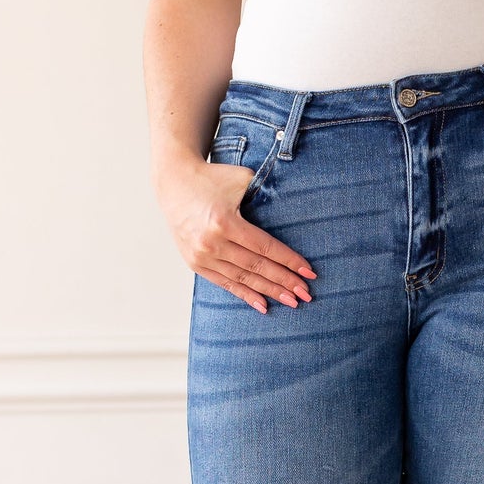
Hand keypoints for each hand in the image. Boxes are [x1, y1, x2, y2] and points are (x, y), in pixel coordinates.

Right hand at [157, 157, 316, 313]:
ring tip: (291, 302)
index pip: (264, 248)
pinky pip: (224, 283)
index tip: (309, 272)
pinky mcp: (195, 263)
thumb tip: (293, 211)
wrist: (174, 182)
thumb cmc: (213, 178)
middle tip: (305, 294)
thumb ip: (265, 195)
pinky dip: (245, 294)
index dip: (289, 261)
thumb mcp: (242, 179)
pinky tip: (264, 306)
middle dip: (284, 282)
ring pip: (242, 278)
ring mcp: (201, 256)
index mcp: (224, 222)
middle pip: (256, 267)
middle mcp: (211, 243)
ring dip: (269, 291)